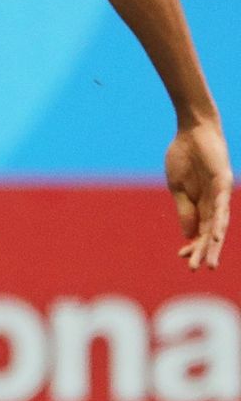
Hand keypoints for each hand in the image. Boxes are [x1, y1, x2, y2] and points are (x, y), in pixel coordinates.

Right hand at [166, 118, 231, 269]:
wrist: (191, 130)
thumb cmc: (183, 155)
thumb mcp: (177, 187)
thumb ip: (184, 209)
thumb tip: (188, 234)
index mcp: (201, 203)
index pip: (199, 230)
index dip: (193, 245)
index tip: (182, 258)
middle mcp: (214, 201)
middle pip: (211, 231)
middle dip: (205, 251)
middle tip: (199, 270)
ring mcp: (220, 193)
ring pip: (219, 224)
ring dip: (214, 243)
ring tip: (210, 262)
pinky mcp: (223, 183)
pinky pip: (222, 206)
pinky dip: (219, 222)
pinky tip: (216, 236)